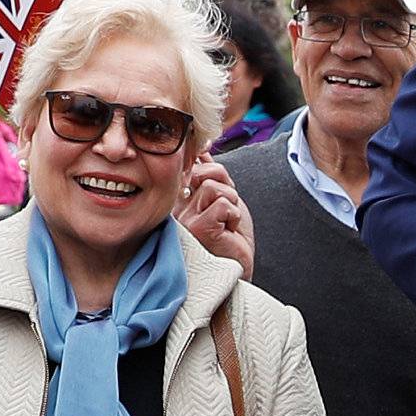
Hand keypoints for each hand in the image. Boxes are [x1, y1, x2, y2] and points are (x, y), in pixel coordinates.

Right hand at [178, 157, 254, 274]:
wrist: (238, 267)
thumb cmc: (230, 236)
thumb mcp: (220, 197)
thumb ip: (210, 174)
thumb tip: (203, 148)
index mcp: (180, 197)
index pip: (192, 165)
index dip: (211, 168)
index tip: (219, 177)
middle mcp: (177, 206)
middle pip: (206, 173)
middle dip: (227, 188)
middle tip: (228, 212)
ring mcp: (186, 218)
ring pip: (214, 187)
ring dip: (232, 204)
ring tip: (227, 223)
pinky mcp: (200, 228)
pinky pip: (223, 204)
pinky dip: (234, 216)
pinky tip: (228, 231)